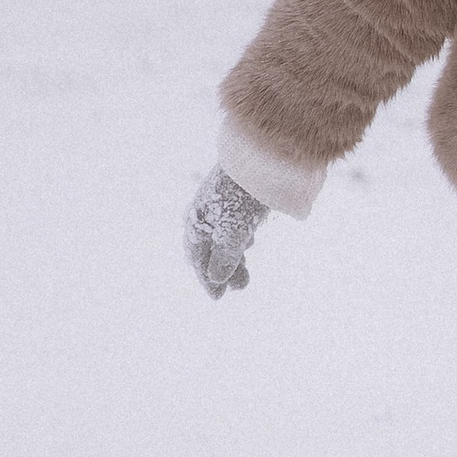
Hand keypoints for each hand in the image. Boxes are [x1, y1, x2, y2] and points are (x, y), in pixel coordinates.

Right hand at [184, 165, 266, 298]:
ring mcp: (221, 205)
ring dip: (233, 259)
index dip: (206, 279)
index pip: (197, 257)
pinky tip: (248, 244)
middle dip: (223, 271)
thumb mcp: (232, 233)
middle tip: (238, 288)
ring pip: (224, 239)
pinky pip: (233, 225)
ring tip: (245, 277)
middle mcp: (205, 214)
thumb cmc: (241, 196)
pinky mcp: (238, 198)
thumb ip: (225, 258)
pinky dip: (238, 240)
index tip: (217, 298)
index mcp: (196, 222)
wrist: (260, 158)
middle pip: (210, 250)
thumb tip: (216, 279)